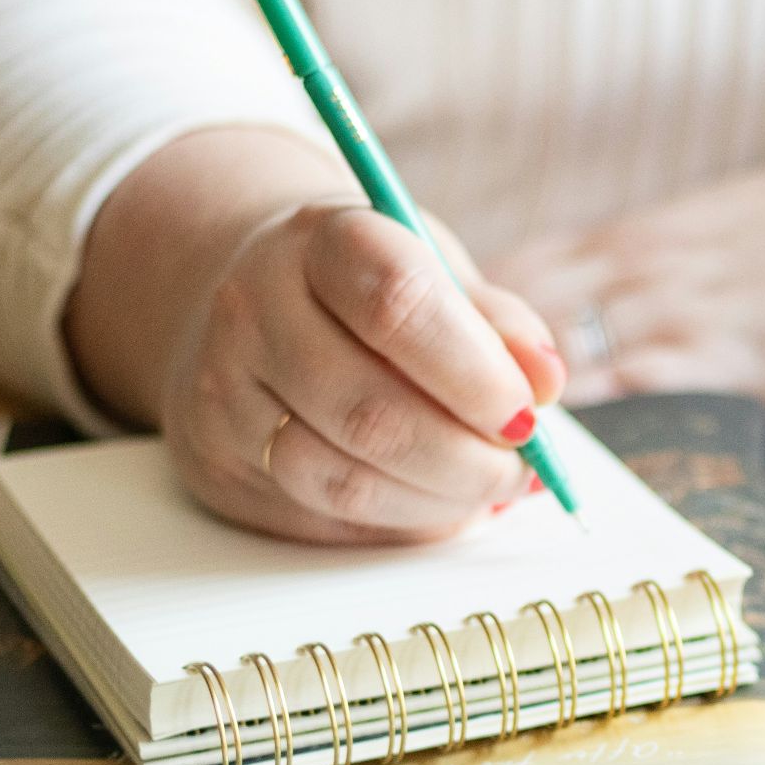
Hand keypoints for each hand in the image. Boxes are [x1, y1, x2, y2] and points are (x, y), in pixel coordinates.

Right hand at [67, 129, 564, 543]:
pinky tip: (437, 504)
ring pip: (343, 481)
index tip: (528, 412)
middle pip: (369, 412)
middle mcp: (252, 312)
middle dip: (469, 460)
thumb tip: (545, 383)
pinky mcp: (218, 468)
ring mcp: (223, 395)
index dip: (474, 373)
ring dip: (440, 502)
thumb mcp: (437, 270)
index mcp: (319, 241)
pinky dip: (401, 524)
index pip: (396, 304)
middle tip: (527, 470)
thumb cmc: (368, 288)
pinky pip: (324, 521)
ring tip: (490, 489)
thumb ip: (498, 322)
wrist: (250, 299)